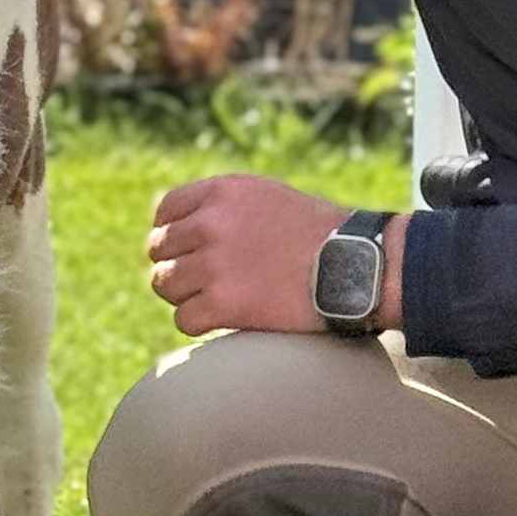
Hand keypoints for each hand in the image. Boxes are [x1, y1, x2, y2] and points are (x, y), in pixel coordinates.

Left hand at [145, 173, 405, 338]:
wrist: (356, 265)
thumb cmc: (320, 234)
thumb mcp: (268, 197)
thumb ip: (225, 205)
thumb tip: (184, 226)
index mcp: (222, 192)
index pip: (165, 211)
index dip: (173, 233)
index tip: (188, 250)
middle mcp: (211, 223)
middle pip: (159, 250)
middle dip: (178, 265)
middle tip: (204, 280)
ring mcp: (214, 265)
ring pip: (164, 285)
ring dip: (185, 296)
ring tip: (215, 299)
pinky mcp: (223, 304)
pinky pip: (183, 319)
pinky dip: (199, 323)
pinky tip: (224, 318)